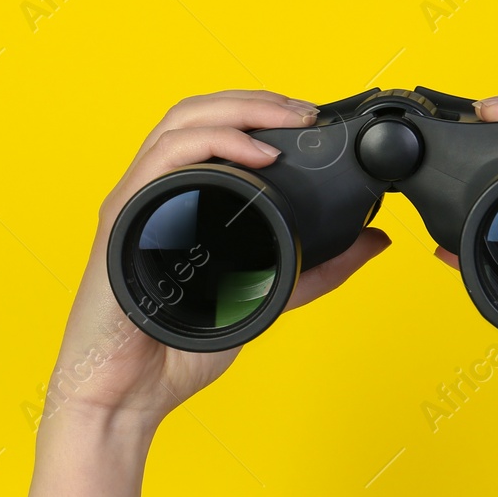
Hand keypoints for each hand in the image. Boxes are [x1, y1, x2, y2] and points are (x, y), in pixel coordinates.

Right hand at [14, 89, 389, 496]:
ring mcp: (135, 204)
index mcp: (177, 203)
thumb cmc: (175, 351)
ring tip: (285, 121)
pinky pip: (164, 161)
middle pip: (196, 113)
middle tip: (305, 112)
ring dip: (237, 111)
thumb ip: (316, 270)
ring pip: (179, 123)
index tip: (309, 121)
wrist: (128, 396)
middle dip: (254, 101)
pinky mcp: (124, 220)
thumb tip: (373, 241)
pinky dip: (213, 144)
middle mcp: (152, 194)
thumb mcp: (266, 298)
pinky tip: (255, 157)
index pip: (213, 131)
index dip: (259, 113)